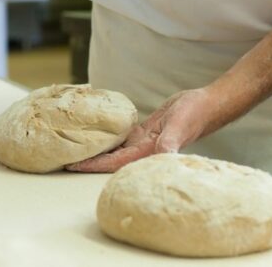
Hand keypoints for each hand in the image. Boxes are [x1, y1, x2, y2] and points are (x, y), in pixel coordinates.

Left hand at [66, 88, 217, 172]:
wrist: (207, 104)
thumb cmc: (195, 114)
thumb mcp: (179, 126)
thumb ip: (170, 142)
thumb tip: (163, 156)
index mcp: (148, 152)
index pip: (114, 163)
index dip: (93, 165)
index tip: (72, 166)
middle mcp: (143, 150)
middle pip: (109, 159)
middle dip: (88, 161)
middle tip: (63, 159)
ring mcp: (144, 141)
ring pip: (114, 148)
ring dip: (96, 150)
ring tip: (74, 148)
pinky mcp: (146, 131)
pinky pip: (123, 136)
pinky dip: (108, 136)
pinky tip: (96, 133)